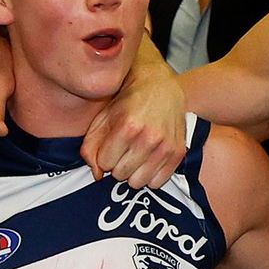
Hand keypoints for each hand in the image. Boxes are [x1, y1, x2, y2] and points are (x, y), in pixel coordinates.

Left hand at [81, 61, 185, 186]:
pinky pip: (157, 182)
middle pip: (121, 174)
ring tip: (134, 156)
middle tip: (122, 151)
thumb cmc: (127, 102)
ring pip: (138, 182)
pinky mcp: (178, 153)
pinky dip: (149, 175)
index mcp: (127, 126)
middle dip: (117, 165)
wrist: (159, 86)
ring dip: (132, 173)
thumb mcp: (101, 119)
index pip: (105, 164)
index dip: (104, 157)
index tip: (109, 147)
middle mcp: (149, 137)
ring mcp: (166, 146)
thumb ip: (90, 148)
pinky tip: (147, 160)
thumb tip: (97, 174)